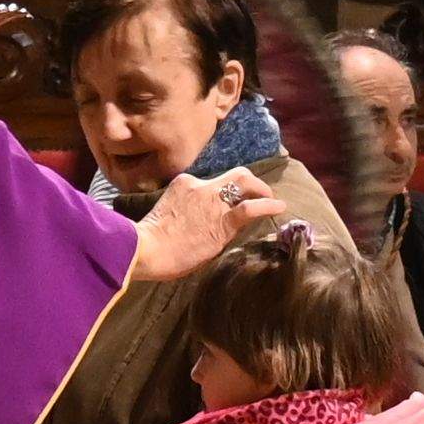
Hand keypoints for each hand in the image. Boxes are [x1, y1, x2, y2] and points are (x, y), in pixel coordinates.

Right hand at [123, 167, 273, 285]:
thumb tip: (197, 228)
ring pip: (244, 184)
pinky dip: (268, 204)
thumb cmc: (147, 243)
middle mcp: (200, 186)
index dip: (224, 195)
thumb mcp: (164, 216)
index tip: (229, 206)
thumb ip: (183, 214)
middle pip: (234, 175)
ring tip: (274, 201)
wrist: (143, 248)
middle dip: (250, 182)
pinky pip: (250, 207)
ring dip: (262, 191)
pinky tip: (279, 207)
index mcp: (184, 184)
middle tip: (261, 192)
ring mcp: (212, 200)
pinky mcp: (221, 220)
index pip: (212, 184)